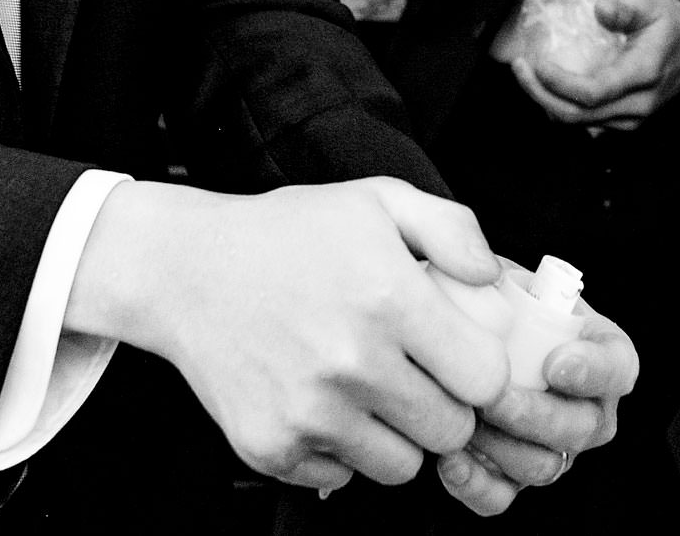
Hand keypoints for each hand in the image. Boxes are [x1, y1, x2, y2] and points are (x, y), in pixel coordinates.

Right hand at [66, 177, 509, 495]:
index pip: (487, 381)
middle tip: (415, 374)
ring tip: (369, 389)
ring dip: (397, 434)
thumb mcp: (377, 201)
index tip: (458, 355)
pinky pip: (342, 477)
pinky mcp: (271, 447)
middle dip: (445, 406)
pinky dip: (340, 451)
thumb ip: (452, 230)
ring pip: (401, 466)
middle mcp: (350, 363)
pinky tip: (323, 403)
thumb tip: (495, 278)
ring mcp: (308, 412)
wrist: (184, 270)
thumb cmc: (287, 234)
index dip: (481, 370)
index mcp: (388, 299)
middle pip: (450, 431)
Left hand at [436, 276, 638, 514]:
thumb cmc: (466, 290)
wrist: (436, 327)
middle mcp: (583, 402)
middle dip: (537, 414)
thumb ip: (480, 252)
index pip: (619, 365)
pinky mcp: (509, 475)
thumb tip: (487, 273)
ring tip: (464, 421)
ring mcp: (549, 443)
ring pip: (545, 466)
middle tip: (493, 395)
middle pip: (584, 428)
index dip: (595, 371)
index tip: (555, 362)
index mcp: (595, 347)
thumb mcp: (476, 260)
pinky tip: (450, 459)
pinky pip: (503, 496)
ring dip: (503, 448)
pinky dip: (477, 485)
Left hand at [513, 0, 679, 130]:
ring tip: (528, 74)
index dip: (558, 83)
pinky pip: (587, 122)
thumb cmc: (672, 24)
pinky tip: (549, 84)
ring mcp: (633, 118)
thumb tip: (600, 9)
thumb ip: (626, 9)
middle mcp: (638, 105)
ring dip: (548, 101)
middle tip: (519, 68)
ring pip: (579, 123)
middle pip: (578, 115)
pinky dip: (562, 106)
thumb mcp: (652, 5)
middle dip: (541, 94)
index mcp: (644, 75)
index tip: (536, 62)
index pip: (593, 93)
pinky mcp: (626, 121)